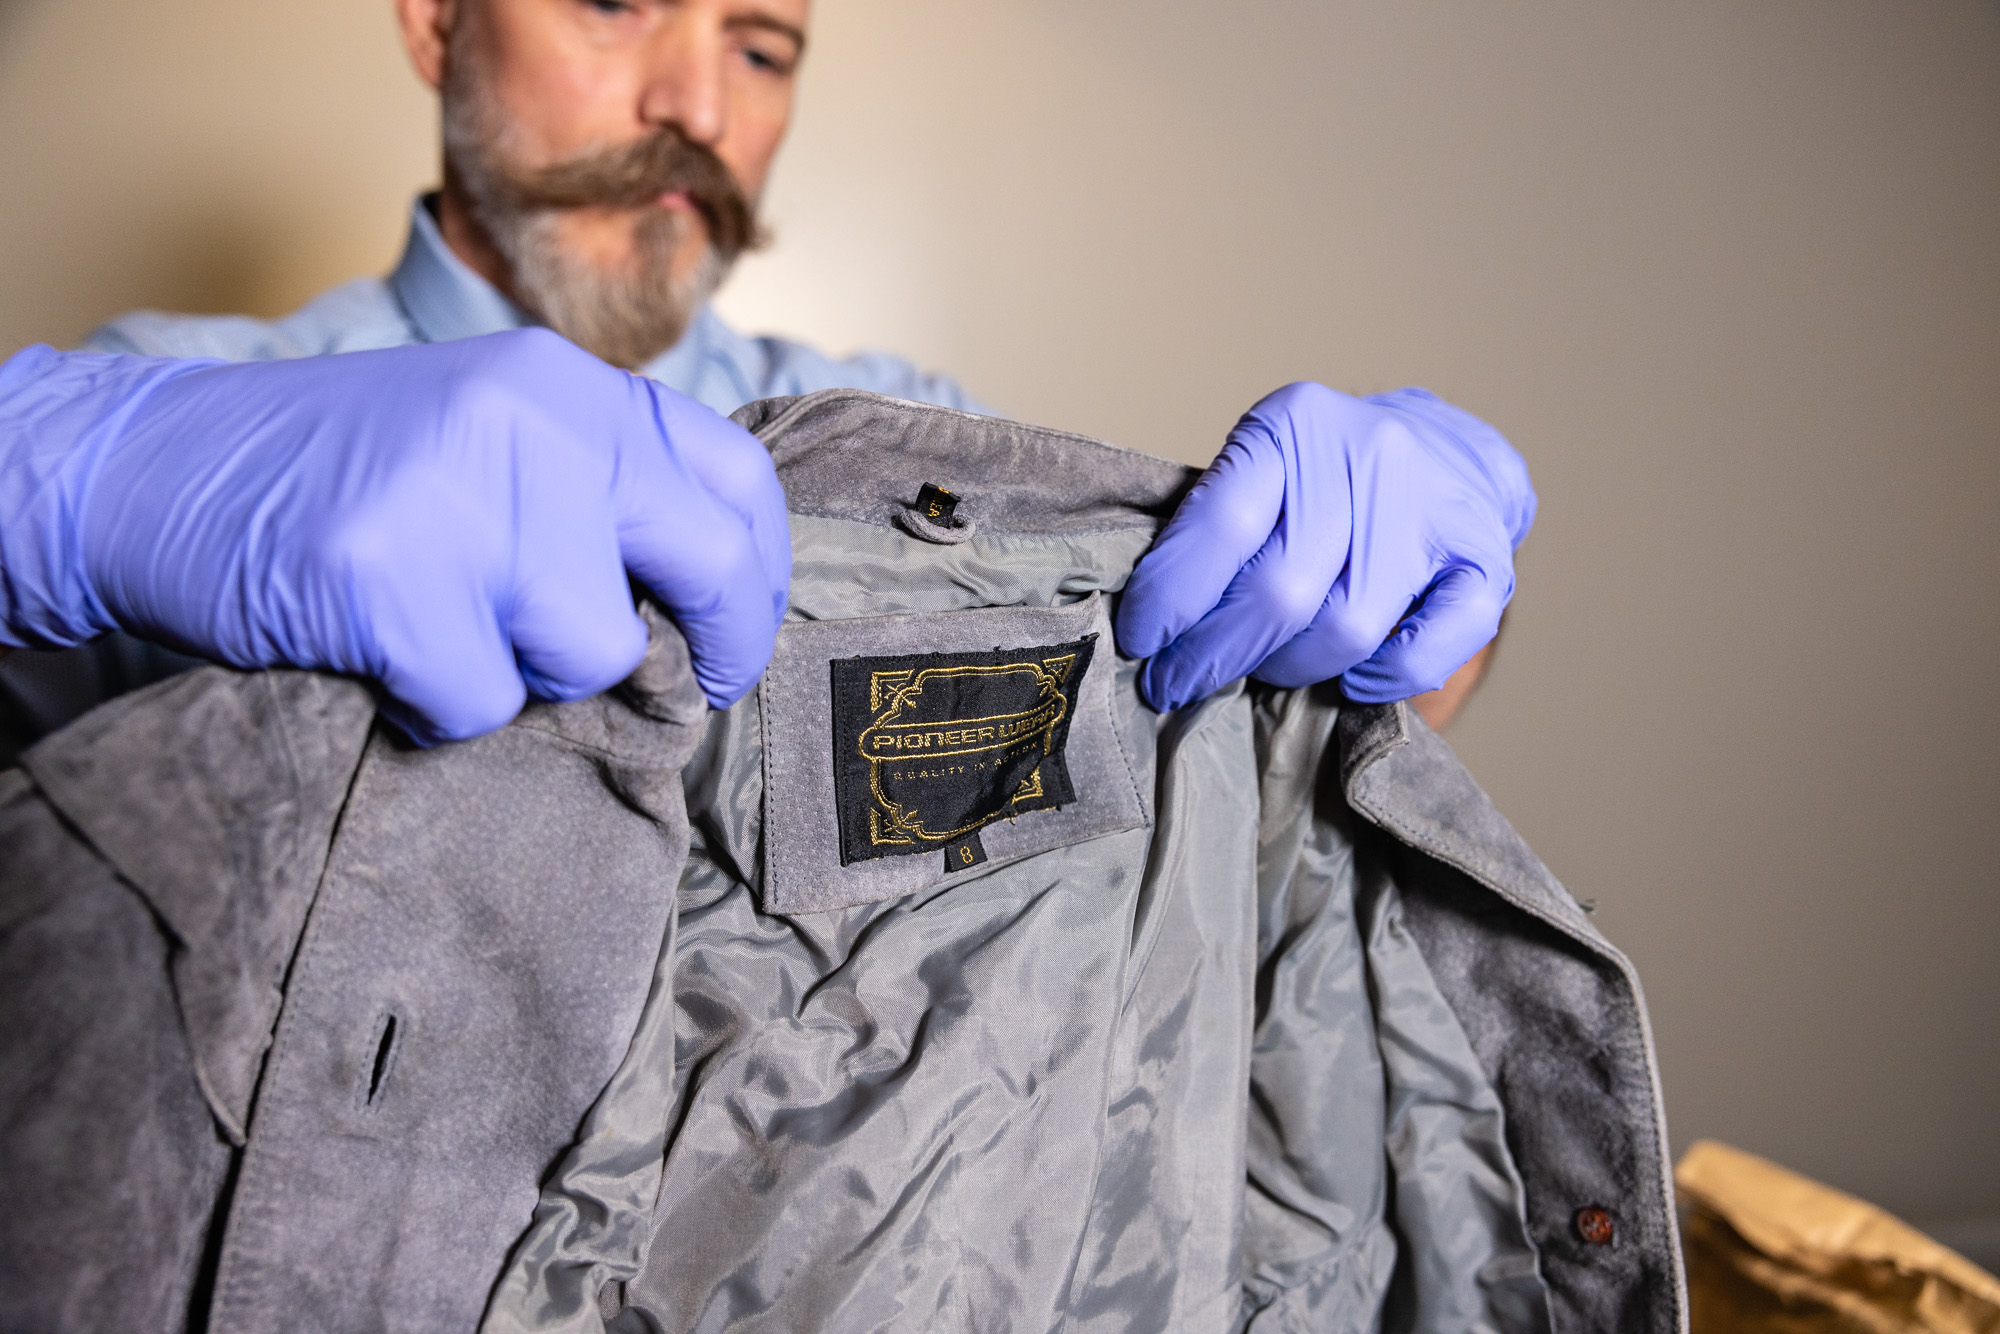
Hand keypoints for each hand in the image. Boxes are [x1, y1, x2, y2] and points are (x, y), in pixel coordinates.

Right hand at [0, 329, 788, 741]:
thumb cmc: (342, 474)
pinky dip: (439, 709)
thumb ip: (596, 488)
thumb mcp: (489, 433)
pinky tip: (388, 661)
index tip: (738, 636)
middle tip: (680, 691)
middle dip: (711, 648)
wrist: (159, 471)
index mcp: (570, 384)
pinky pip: (484, 700)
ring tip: (454, 638)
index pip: (737, 477)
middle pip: (706, 563)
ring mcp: (464, 494)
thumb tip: (711, 602)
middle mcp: (535, 421)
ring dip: (533, 678)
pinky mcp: (392, 578)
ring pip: (593, 651)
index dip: (762, 576)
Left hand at [1116, 381, 1533, 711]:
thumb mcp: (1260, 468)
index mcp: (1296, 424)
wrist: (1448, 451)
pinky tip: (1349, 677)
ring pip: (1346, 631)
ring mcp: (1435, 510)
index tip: (1141, 641)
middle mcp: (1371, 457)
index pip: (1222, 525)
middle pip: (1281, 592)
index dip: (1172, 598)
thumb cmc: (1325, 478)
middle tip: (1176, 682)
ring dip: (1288, 668)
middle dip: (1213, 654)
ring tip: (1262, 669)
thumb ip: (1210, 527)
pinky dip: (1381, 681)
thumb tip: (1149, 625)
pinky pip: (1425, 652)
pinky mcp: (1486, 563)